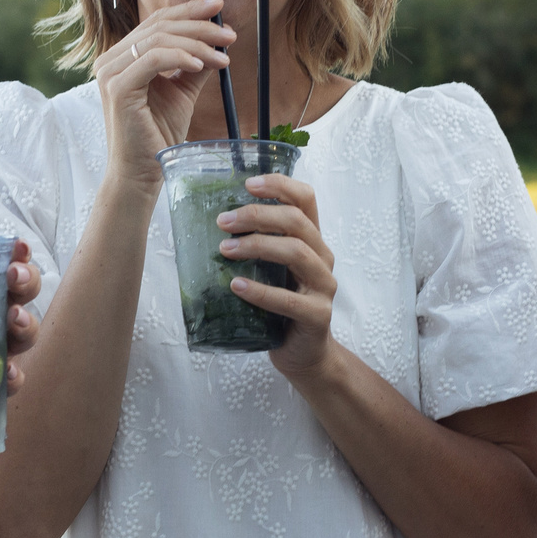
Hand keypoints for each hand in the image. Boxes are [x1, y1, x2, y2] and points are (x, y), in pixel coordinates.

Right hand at [94, 0, 233, 189]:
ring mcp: (110, 72)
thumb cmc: (158, 135)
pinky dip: (181, 57)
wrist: (142, 172)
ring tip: (223, 55)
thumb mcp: (182, 92)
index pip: (157, 21)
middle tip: (230, 33)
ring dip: (197, 43)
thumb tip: (219, 41)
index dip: (189, 10)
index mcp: (123, 56)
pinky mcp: (117, 87)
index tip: (220, 8)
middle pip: (159, 25)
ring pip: (159, 39)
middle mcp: (111, 59)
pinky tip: (202, 64)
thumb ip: (195, 64)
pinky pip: (153, 58)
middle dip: (199, 25)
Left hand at [220, 173, 338, 375]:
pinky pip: (289, 300)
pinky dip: (260, 291)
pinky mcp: (318, 315)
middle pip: (297, 222)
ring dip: (257, 245)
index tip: (248, 184)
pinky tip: (236, 286)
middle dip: (257, 215)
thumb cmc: (280, 309)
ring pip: (297, 253)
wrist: (302, 353)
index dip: (280, 185)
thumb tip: (212, 225)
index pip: (306, 199)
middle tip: (223, 222)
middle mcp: (323, 258)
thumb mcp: (270, 271)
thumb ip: (256, 247)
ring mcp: (323, 287)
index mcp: (312, 241)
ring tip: (225, 249)